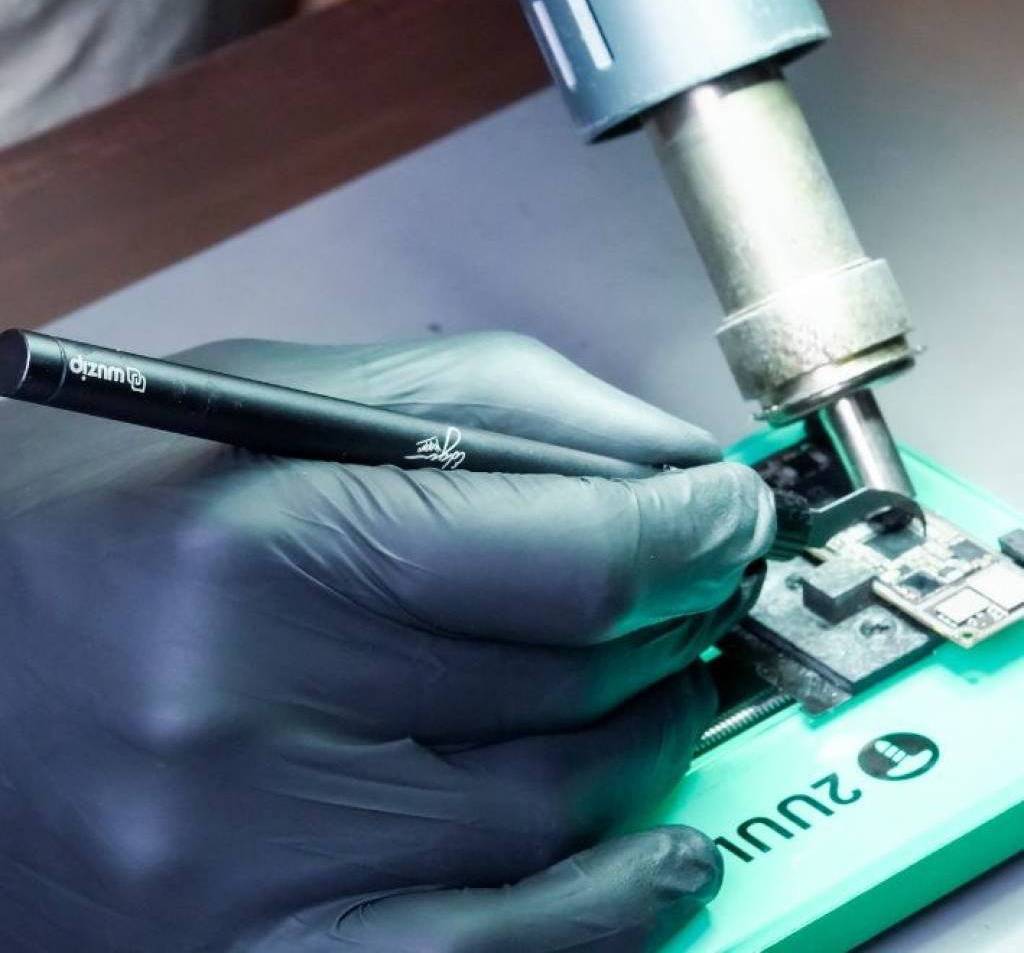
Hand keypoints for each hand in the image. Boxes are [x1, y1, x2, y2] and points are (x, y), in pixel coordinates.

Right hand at [0, 332, 773, 950]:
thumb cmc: (108, 517)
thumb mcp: (287, 411)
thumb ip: (490, 410)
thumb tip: (663, 465)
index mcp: (253, 547)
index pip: (574, 556)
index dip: (690, 530)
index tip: (728, 517)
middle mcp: (240, 722)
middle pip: (578, 687)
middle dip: (672, 622)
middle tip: (694, 585)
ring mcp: (242, 874)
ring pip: (559, 817)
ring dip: (645, 738)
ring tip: (654, 682)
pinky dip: (607, 912)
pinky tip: (662, 856)